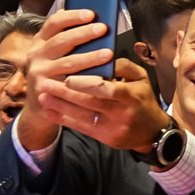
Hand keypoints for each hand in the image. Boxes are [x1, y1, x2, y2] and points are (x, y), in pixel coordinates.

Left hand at [25, 9, 174, 154]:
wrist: (153, 132)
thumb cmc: (143, 99)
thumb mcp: (141, 78)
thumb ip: (123, 65)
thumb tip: (102, 55)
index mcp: (131, 95)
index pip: (106, 89)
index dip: (86, 84)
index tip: (69, 77)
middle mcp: (121, 112)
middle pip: (89, 103)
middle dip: (65, 93)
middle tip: (46, 83)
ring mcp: (112, 127)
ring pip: (81, 116)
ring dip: (59, 106)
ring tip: (42, 95)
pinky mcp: (105, 138)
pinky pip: (81, 128)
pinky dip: (63, 119)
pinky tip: (49, 111)